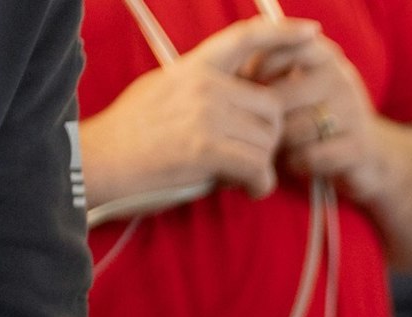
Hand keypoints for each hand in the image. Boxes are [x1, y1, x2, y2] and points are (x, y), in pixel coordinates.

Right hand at [82, 19, 317, 204]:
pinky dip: (259, 185)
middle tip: (248, 156)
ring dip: (262, 165)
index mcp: (195, 66)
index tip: (313, 32)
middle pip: (272, 108)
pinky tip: (246, 188)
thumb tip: (239, 97)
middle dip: (269, 138)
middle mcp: (204, 84)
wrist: (97, 160)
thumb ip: (205, 88)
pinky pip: (258, 167)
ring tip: (240, 175)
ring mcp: (205, 114)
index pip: (245, 38)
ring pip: (268, 141)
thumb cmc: (133, 133)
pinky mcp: (205, 148)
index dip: (283, 32)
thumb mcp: (165, 90)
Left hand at [262, 34, 397, 203]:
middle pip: (280, 98)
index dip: (256, 72)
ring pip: (293, 130)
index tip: (251, 90)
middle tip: (265, 134)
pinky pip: (310, 156)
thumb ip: (269, 73)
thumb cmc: (317, 121)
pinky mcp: (359, 147)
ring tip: (283, 150)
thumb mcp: (298, 88)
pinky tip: (299, 164)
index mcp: (324, 55)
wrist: (369, 159)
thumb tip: (230, 75)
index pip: (279, 50)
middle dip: (266, 121)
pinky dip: (298, 165)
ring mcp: (354, 112)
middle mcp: (341, 78)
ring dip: (281, 147)